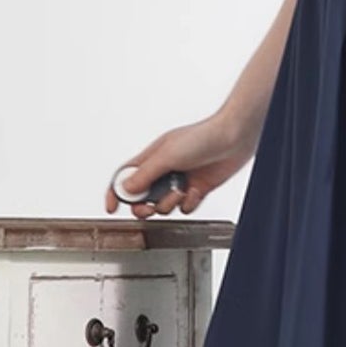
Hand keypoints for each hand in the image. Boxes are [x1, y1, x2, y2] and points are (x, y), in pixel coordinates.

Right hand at [104, 109, 257, 217]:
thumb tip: (125, 189)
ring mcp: (180, 181)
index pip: (125, 177)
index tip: (111, 207)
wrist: (234, 139)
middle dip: (144, 206)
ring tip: (180, 191)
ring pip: (163, 205)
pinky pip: (185, 208)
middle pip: (142, 197)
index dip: (116, 192)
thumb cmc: (202, 137)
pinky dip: (189, 203)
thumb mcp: (167, 156)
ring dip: (170, 203)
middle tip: (148, 209)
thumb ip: (144, 174)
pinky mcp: (196, 190)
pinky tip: (195, 191)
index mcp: (151, 158)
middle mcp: (163, 171)